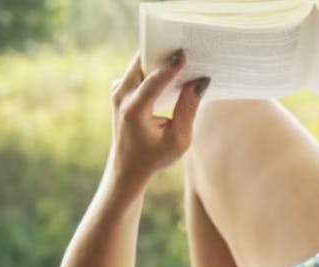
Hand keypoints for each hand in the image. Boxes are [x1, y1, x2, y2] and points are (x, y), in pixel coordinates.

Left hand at [108, 51, 209, 183]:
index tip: (185, 53)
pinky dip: (155, 66)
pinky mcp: (121, 89)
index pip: (154, 81)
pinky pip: (138, 70)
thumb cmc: (154, 156)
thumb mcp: (179, 140)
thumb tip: (200, 81)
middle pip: (142, 63)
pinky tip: (173, 66)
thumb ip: (188, 109)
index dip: (171, 66)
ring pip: (140, 63)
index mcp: (133, 111)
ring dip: (159, 57)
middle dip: (163, 52)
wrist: (127, 167)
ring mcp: (118, 91)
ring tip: (183, 54)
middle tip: (185, 46)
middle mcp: (121, 97)